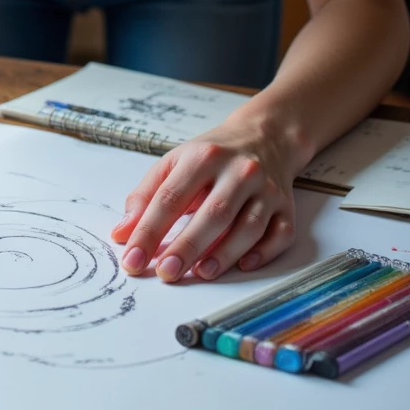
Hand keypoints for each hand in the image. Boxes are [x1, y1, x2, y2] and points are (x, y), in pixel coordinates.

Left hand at [110, 115, 298, 281]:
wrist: (265, 136)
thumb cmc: (212, 156)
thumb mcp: (174, 163)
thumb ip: (145, 196)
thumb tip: (122, 234)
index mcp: (203, 157)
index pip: (170, 197)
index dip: (149, 231)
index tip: (132, 259)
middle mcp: (238, 171)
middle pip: (213, 213)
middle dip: (188, 246)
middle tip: (166, 273)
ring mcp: (266, 189)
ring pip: (248, 227)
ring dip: (224, 253)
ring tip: (200, 273)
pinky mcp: (287, 207)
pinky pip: (279, 234)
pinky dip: (263, 252)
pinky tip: (243, 265)